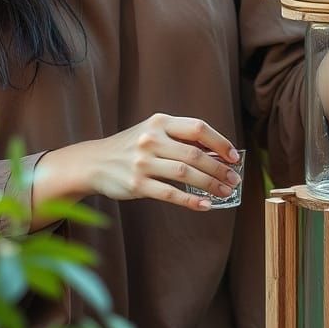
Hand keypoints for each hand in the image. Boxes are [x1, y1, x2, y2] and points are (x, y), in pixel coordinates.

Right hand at [34, 113, 241, 214]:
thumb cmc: (131, 147)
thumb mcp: (152, 132)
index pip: (197, 128)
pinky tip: (205, 205)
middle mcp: (151, 139)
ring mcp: (143, 162)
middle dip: (219, 169)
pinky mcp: (137, 184)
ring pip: (186, 174)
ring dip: (210, 185)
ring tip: (225, 192)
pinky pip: (170, 194)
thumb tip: (217, 153)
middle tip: (234, 180)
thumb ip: (180, 139)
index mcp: (159, 122)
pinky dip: (191, 200)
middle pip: (195, 154)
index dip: (219, 143)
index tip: (233, 157)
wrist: (94, 162)